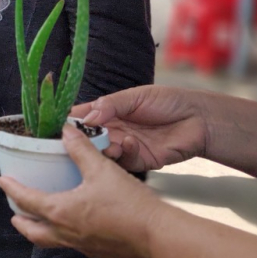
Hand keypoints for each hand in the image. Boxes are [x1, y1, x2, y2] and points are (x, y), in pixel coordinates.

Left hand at [0, 125, 165, 257]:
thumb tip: (66, 131)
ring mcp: (82, 247)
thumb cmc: (130, 205)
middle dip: (20, 220)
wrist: (160, 238)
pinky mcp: (99, 253)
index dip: (12, 189)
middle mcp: (66, 233)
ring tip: (39, 220)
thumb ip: (81, 150)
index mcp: (60, 212)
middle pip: (32, 231)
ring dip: (40, 231)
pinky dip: (63, 236)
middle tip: (14, 210)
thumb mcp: (102, 170)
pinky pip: (71, 245)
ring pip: (50, 241)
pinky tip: (74, 226)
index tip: (3, 181)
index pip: (26, 200)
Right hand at [70, 85, 208, 171]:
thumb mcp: (136, 96)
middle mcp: (114, 130)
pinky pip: (124, 161)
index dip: (69, 121)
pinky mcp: (140, 160)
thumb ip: (110, 105)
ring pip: (103, 152)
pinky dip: (123, 153)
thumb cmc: (169, 101)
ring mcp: (126, 146)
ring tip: (107, 144)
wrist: (200, 119)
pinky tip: (129, 143)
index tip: (57, 125)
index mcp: (109, 111)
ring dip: (102, 149)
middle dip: (82, 140)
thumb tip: (87, 118)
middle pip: (88, 138)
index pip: (82, 116)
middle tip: (76, 141)